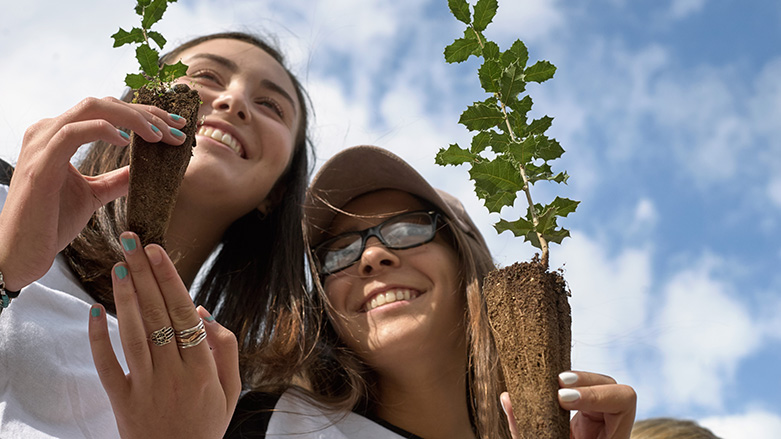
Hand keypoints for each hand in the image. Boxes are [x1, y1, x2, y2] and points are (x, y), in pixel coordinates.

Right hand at [0, 97, 186, 290]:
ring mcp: (42, 144)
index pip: (106, 110)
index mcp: (59, 135)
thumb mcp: (92, 196)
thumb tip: (141, 171)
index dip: (144, 114)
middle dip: (146, 112)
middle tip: (177, 129)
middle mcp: (48, 132)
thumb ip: (114, 180)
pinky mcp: (41, 164)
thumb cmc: (51, 222)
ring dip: (133, 118)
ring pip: (92, 108)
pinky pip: (73, 132)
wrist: (22, 252)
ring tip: (160, 135)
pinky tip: (127, 141)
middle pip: (104, 103)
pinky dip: (103, 129)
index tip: (176, 128)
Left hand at [89, 232, 239, 438]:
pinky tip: (95, 311)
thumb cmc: (207, 423)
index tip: (158, 252)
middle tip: (133, 243)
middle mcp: (175, 374)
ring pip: (134, 334)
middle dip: (145, 275)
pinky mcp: (122, 400)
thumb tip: (203, 312)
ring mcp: (146, 387)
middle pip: (157, 315)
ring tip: (119, 266)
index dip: (170, 280)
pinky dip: (99, 339)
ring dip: (125, 297)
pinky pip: (108, 365)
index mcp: (204, 368)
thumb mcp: (231, 390)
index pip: (184, 314)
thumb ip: (226, 349)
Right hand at [501, 371, 635, 438]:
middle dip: (584, 380)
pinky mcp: (583, 419)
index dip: (596, 394)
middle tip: (557, 387)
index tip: (563, 399)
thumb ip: (526, 430)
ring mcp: (598, 421)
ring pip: (597, 385)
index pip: (624, 400)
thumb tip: (508, 399)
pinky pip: (579, 393)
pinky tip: (545, 388)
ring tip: (549, 384)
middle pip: (612, 385)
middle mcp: (610, 426)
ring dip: (574, 379)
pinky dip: (563, 387)